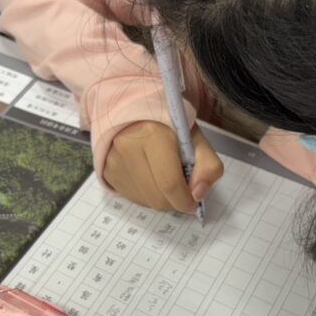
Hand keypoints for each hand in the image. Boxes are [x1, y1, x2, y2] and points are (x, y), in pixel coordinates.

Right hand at [103, 121, 223, 213]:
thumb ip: (208, 166)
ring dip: (161, 200)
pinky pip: (132, 198)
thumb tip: (198, 194)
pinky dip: (147, 196)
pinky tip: (151, 179)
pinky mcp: (107, 172)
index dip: (185, 200)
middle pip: (157, 198)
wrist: (134, 113)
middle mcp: (128, 149)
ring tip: (165, 179)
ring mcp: (114, 162)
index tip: (193, 202)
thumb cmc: (168, 126)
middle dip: (175, 201)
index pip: (169, 183)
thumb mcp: (196, 139)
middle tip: (182, 190)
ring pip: (145, 202)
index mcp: (153, 135)